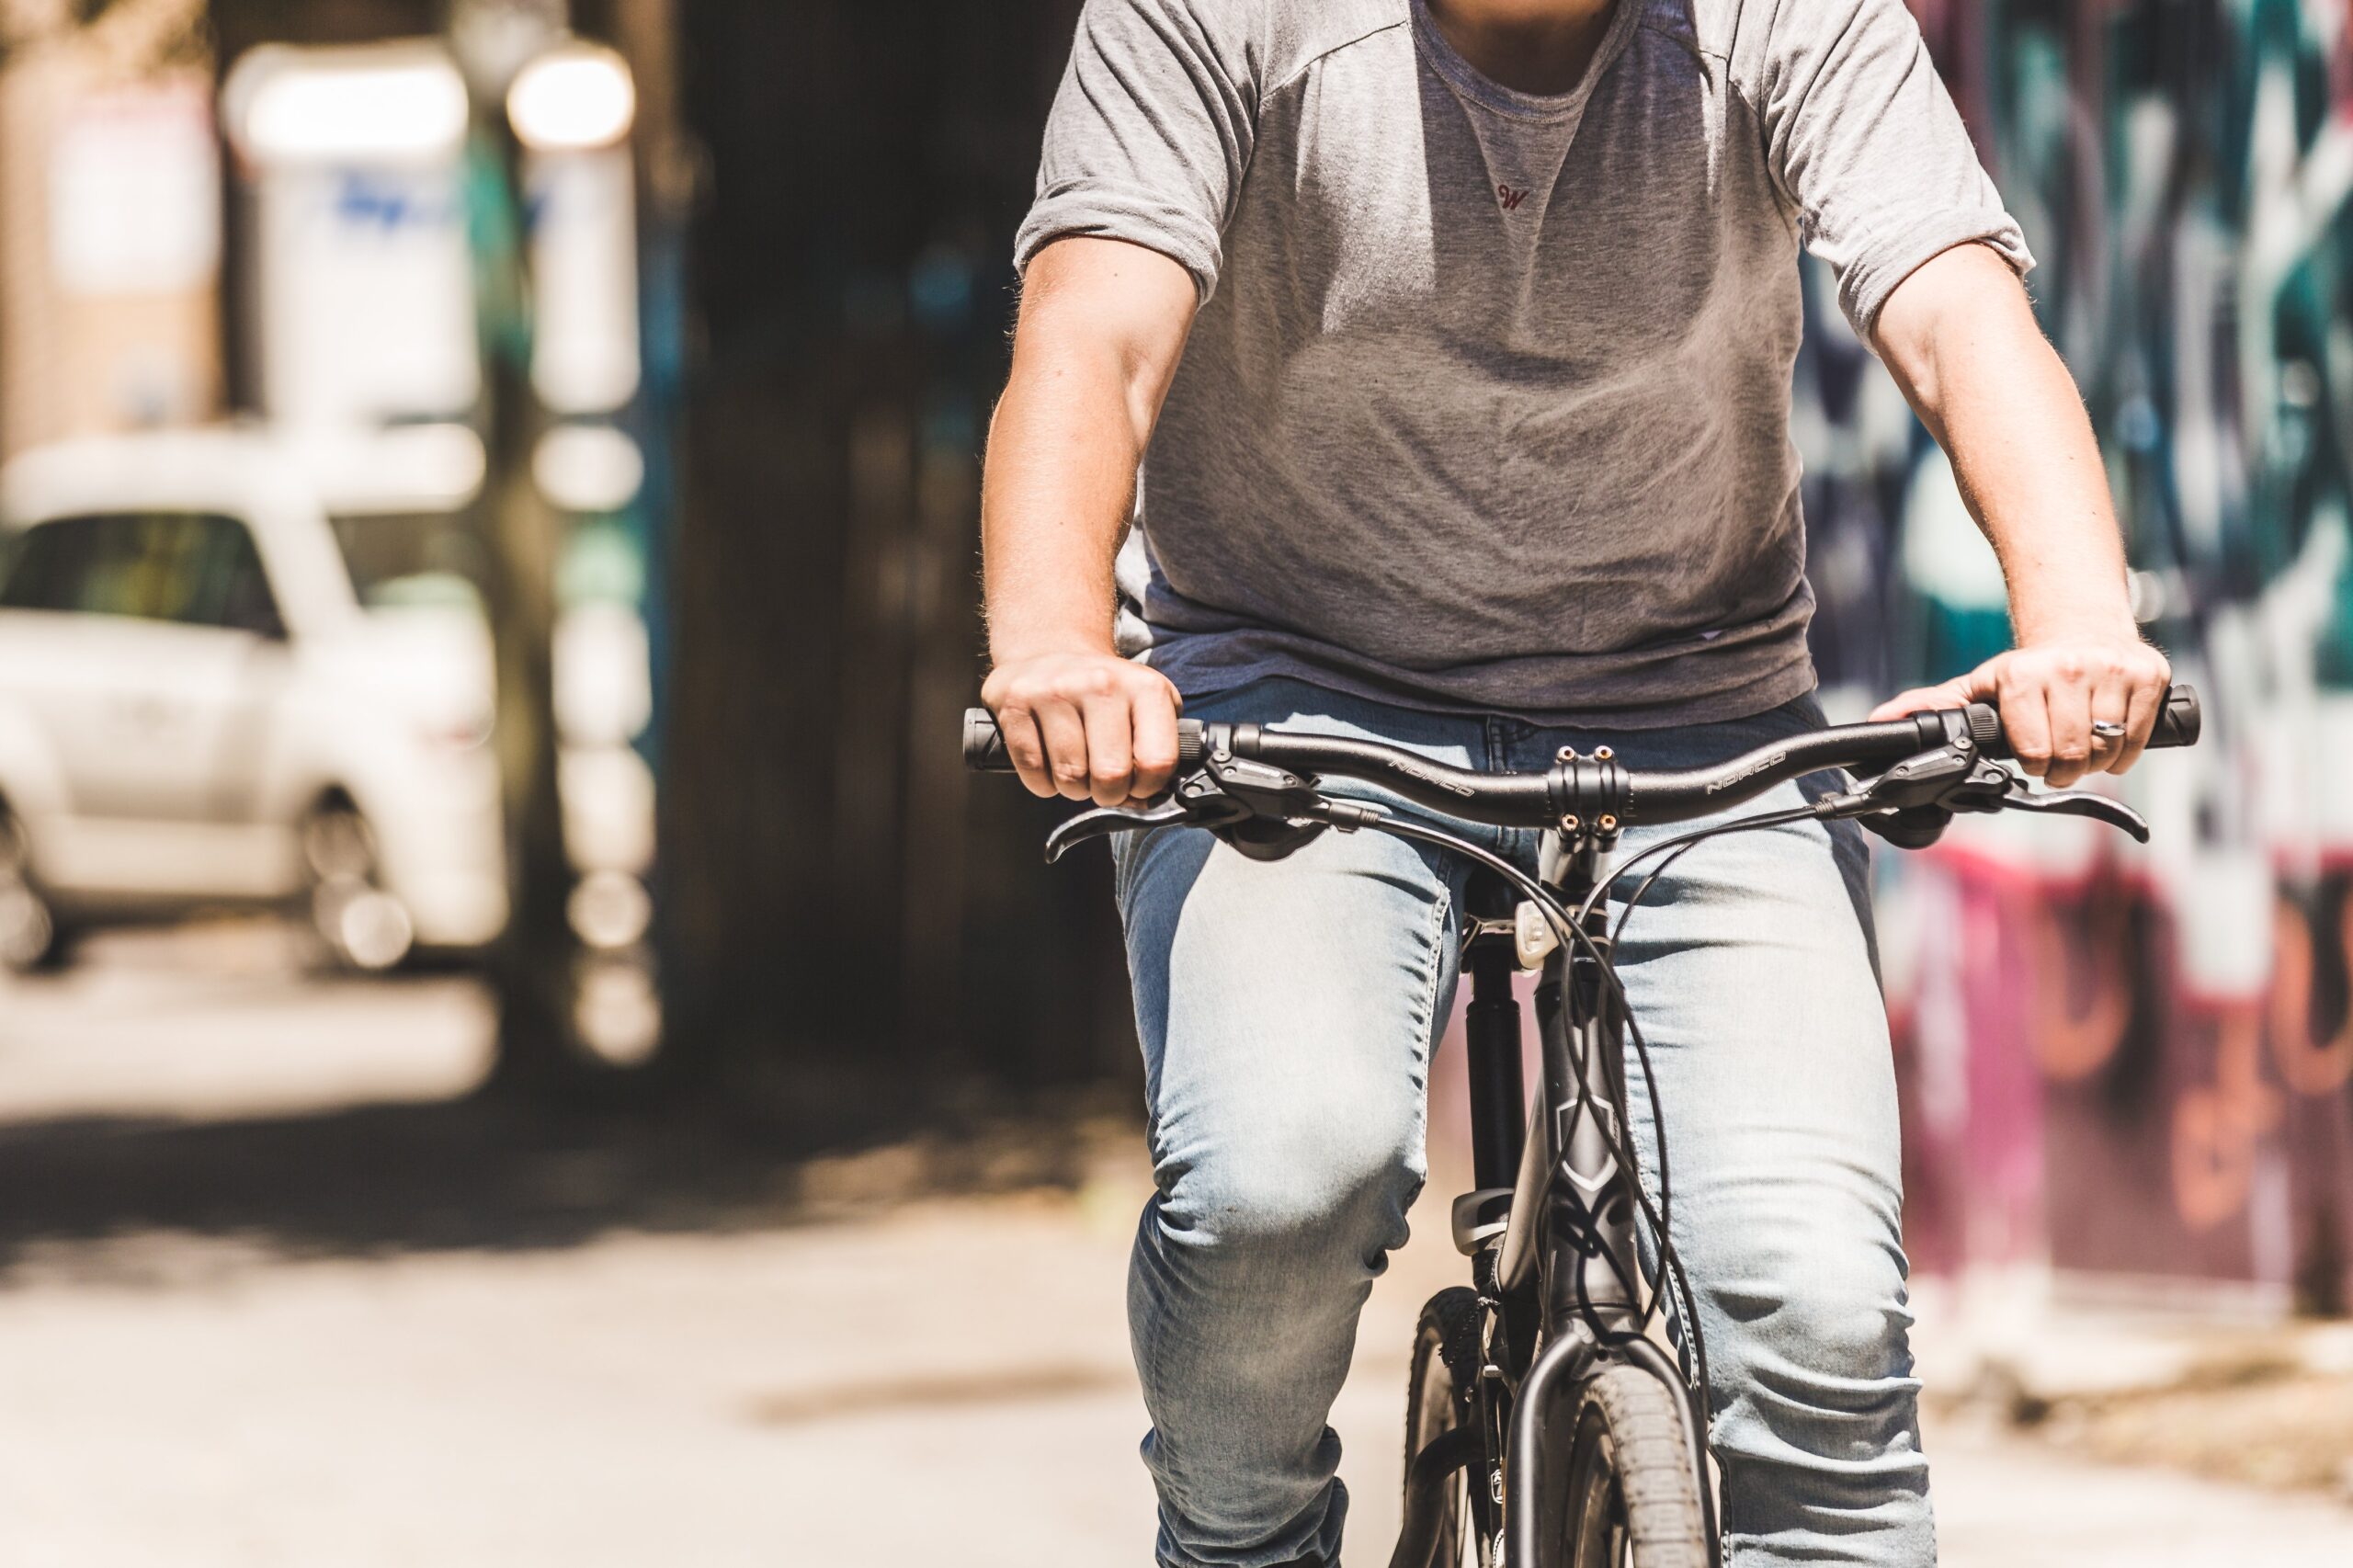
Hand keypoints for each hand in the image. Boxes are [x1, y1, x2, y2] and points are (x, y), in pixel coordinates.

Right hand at [982, 649, 1182, 805]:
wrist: (1052, 650)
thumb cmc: (1105, 695)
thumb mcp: (1147, 708)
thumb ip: (1156, 753)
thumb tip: (1142, 803)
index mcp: (1145, 687)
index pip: (1156, 762)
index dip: (1146, 788)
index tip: (1137, 784)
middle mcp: (1101, 683)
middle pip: (1110, 776)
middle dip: (1107, 794)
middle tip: (1102, 783)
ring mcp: (1055, 690)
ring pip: (1070, 777)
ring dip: (1073, 788)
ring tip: (1076, 768)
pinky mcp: (1015, 702)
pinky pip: (1033, 771)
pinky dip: (1042, 782)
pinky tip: (1049, 763)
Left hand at [1871, 635, 2171, 788]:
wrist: (2081, 628)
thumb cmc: (2025, 670)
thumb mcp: (1978, 685)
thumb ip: (1932, 705)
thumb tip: (1880, 721)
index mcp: (2023, 674)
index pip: (2032, 752)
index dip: (2032, 763)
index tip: (2032, 754)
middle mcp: (2070, 667)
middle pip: (2072, 757)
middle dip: (2063, 769)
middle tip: (2057, 757)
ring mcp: (2114, 670)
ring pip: (2108, 750)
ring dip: (2095, 762)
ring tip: (2081, 744)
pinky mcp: (2151, 675)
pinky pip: (2140, 740)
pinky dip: (2126, 752)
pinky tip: (2109, 737)